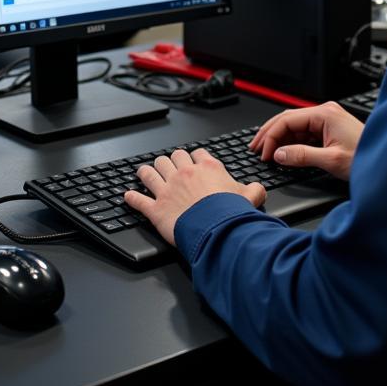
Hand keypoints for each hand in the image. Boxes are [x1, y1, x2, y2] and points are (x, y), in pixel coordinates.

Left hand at [124, 149, 265, 245]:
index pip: (197, 154)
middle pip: (171, 158)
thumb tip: (258, 189)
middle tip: (169, 166)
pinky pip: (139, 200)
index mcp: (206, 168)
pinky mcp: (156, 208)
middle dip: (169, 161)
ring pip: (150, 172)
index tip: (194, 162)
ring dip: (147, 172)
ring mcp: (168, 189)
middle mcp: (184, 174)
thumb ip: (254, 190)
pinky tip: (128, 196)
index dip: (194, 158)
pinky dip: (132, 198)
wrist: (217, 231)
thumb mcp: (250, 198)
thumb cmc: (231, 214)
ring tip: (144, 172)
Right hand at [249, 102, 363, 180]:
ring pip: (295, 126)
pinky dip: (291, 142)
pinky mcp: (330, 130)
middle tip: (254, 148)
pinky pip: (304, 133)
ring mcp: (328, 120)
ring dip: (279, 138)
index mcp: (325, 114)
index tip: (263, 152)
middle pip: (288, 119)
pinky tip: (283, 151)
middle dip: (270, 134)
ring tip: (265, 150)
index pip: (287, 120)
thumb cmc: (368, 159)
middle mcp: (325, 113)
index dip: (271, 137)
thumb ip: (302, 156)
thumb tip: (279, 154)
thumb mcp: (331, 160)